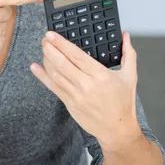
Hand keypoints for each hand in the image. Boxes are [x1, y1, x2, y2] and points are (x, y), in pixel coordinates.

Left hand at [30, 31, 141, 149]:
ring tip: (43, 48)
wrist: (117, 128)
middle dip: (50, 49)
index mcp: (100, 75)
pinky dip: (42, 76)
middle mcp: (86, 85)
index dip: (62, 44)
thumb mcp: (130, 76)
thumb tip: (125, 35)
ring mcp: (76, 95)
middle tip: (44, 38)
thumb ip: (128, 54)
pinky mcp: (69, 103)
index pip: (76, 56)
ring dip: (46, 59)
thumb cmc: (123, 102)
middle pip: (62, 63)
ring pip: (55, 74)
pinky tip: (35, 66)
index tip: (51, 35)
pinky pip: (52, 87)